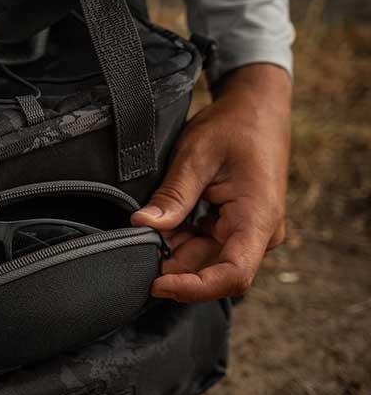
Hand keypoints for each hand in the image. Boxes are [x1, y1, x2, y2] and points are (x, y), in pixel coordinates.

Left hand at [131, 64, 291, 301]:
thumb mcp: (197, 154)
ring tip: (148, 227)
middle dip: (172, 267)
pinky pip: (204, 245)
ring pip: (204, 259)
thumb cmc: (234, 125)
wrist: (258, 106)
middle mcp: (259, 233)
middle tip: (135, 248)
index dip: (193, 288)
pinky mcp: (235, 227)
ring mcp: (248, 232)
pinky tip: (161, 224)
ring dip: (173, 251)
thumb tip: (143, 225)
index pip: (232, 275)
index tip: (156, 284)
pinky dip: (179, 240)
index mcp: (258, 218)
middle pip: (212, 270)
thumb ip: (174, 195)